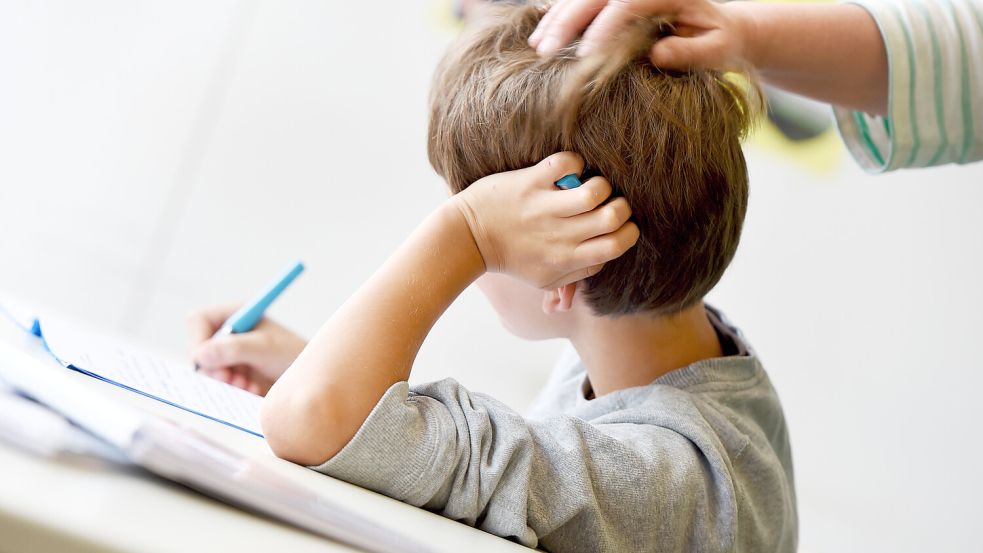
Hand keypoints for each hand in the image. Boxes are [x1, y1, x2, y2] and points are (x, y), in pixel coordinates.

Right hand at [188, 304, 306, 395]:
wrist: (311, 379)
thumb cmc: (293, 355)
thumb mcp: (265, 348)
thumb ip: (234, 348)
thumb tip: (200, 355)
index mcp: (236, 315)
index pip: (199, 320)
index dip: (198, 340)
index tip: (206, 360)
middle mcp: (228, 334)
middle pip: (198, 348)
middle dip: (212, 366)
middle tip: (229, 379)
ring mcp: (229, 355)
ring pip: (206, 370)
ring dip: (223, 381)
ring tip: (246, 386)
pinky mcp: (233, 375)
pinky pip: (218, 385)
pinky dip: (231, 390)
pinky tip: (252, 390)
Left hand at [451, 152, 638, 289]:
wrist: (468, 237)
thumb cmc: (510, 257)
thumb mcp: (541, 279)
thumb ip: (573, 279)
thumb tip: (598, 270)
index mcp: (567, 259)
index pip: (616, 246)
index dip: (627, 231)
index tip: (620, 224)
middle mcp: (559, 235)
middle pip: (613, 218)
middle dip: (621, 206)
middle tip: (609, 202)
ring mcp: (544, 208)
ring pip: (595, 191)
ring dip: (600, 184)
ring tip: (589, 185)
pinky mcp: (530, 182)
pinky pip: (565, 164)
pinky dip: (574, 163)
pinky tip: (566, 171)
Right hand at [529, 0, 750, 71]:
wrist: (720, 28)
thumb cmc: (720, 42)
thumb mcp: (717, 50)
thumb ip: (691, 52)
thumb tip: (657, 55)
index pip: (628, 2)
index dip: (604, 28)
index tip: (585, 57)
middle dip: (567, 22)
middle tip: (546, 52)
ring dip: (556, 20)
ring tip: (537, 47)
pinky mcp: (613, 1)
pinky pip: (579, 3)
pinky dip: (558, 18)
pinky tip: (540, 37)